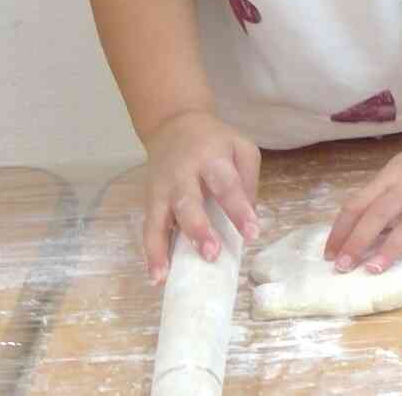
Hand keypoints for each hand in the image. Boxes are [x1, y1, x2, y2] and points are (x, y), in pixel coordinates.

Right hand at [139, 109, 259, 282]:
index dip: (238, 209)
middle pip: (187, 202)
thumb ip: (248, 180)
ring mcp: (162, 189)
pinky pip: (148, 228)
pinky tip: (157, 276)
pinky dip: (151, 252)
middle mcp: (182, 174)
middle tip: (212, 254)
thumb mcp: (241, 148)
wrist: (174, 125)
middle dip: (198, 229)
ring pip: (158, 219)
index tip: (252, 233)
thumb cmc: (215, 142)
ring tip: (167, 274)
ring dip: (162, 248)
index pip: (227, 185)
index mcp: (211, 157)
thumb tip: (250, 216)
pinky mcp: (149, 201)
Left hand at [326, 129, 401, 275]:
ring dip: (391, 247)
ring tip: (375, 269)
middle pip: (380, 213)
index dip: (341, 230)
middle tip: (343, 266)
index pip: (358, 203)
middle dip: (359, 240)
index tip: (329, 255)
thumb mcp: (396, 172)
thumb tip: (353, 235)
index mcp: (389, 176)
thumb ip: (378, 198)